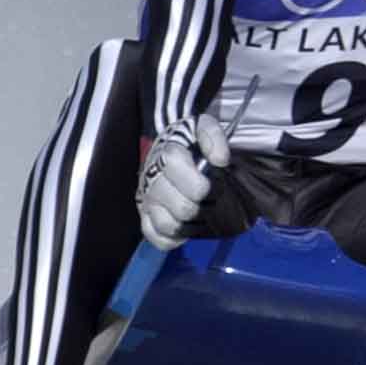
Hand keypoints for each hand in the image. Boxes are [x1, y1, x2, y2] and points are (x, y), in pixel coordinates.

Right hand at [135, 116, 229, 250]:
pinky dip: (174, 239)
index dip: (206, 188)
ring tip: (199, 213)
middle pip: (182, 208)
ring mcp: (147, 201)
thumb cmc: (187, 140)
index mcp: (168, 157)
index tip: (214, 185)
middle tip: (209, 200)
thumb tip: (220, 160)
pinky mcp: (145, 217)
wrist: (165, 145)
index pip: (191, 184)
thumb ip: (214, 137)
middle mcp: (153, 181)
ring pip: (168, 226)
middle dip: (203, 207)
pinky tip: (185, 228)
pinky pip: (157, 238)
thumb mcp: (202, 126)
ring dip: (190, 225)